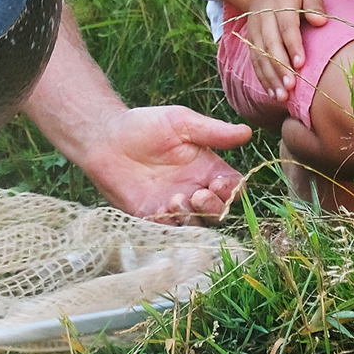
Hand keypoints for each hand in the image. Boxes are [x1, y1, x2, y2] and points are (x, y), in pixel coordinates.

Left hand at [81, 105, 251, 224]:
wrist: (106, 137)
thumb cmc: (145, 125)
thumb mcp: (182, 122)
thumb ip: (213, 131)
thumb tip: (247, 133)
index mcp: (207, 168)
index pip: (233, 187)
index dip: (232, 190)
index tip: (220, 183)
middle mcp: (194, 190)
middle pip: (218, 212)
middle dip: (214, 207)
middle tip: (197, 194)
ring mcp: (173, 206)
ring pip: (195, 225)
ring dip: (191, 217)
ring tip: (176, 199)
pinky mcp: (150, 218)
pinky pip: (168, 231)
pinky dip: (169, 226)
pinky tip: (160, 210)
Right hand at [235, 0, 325, 97]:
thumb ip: (315, 4)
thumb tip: (321, 22)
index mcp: (280, 4)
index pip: (286, 27)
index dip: (293, 46)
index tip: (301, 63)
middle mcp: (264, 18)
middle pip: (270, 44)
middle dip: (280, 66)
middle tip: (291, 86)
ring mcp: (254, 31)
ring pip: (260, 56)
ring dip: (270, 77)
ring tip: (282, 96)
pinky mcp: (250, 42)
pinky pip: (255, 62)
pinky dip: (263, 79)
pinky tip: (273, 93)